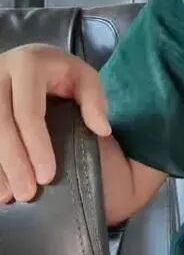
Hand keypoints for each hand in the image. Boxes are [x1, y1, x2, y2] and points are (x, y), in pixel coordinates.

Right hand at [0, 44, 110, 202]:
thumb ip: (94, 99)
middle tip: (27, 193)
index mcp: (27, 65)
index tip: (47, 176)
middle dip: (13, 162)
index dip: (36, 146)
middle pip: (0, 124)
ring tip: (8, 195)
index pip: (28, 112)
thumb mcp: (83, 76)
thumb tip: (102, 129)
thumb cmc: (60, 72)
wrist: (28, 58)